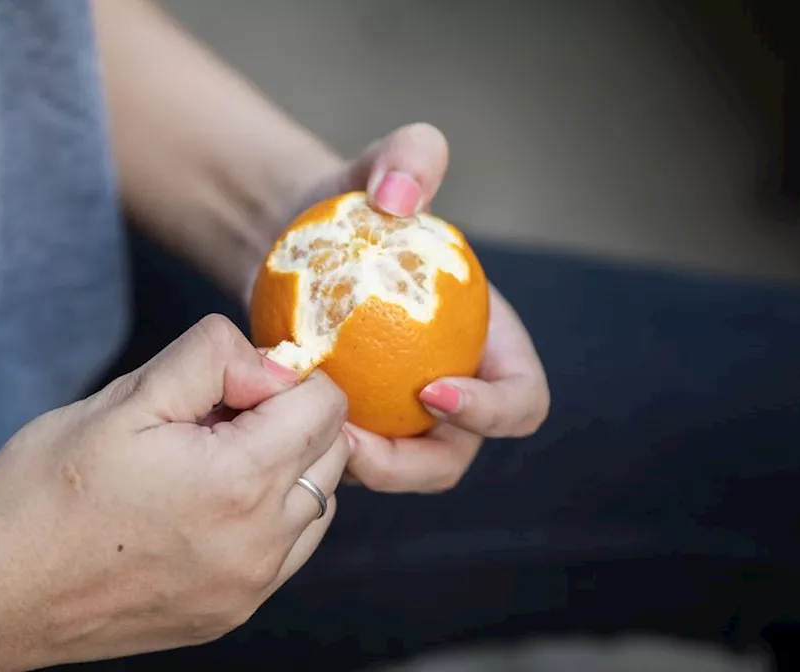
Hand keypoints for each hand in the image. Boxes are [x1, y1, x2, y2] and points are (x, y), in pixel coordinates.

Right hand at [0, 315, 350, 667]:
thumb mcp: (124, 398)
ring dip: (285, 471)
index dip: (280, 378)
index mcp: (240, 481)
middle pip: (331, 453)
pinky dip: (270, 519)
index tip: (225, 386)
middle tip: (211, 420)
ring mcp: (248, 587)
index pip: (326, 406)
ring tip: (207, 465)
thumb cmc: (42, 492)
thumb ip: (209, 360)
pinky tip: (207, 508)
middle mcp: (260, 543)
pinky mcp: (230, 613)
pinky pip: (287, 552)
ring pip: (317, 504)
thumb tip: (267, 358)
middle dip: (287, 421)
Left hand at [280, 123, 550, 492]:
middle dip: (413, 465)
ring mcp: (398, 417)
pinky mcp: (349, 426)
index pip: (521, 400)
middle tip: (353, 440)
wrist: (290, 237)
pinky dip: (317, 453)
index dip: (495, 411)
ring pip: (397, 471)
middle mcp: (453, 391)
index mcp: (489, 345)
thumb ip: (411, 156)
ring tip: (311, 436)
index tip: (432, 389)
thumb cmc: (350, 202)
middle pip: (456, 456)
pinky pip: (343, 458)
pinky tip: (278, 425)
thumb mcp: (381, 164)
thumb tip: (400, 196)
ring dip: (361, 469)